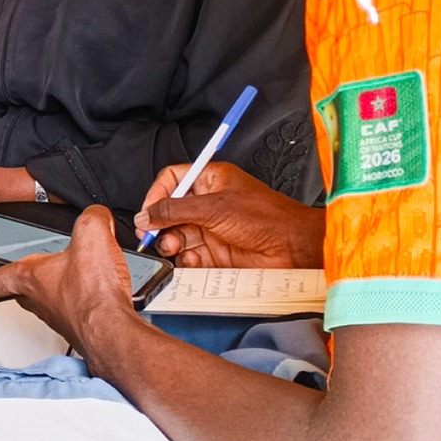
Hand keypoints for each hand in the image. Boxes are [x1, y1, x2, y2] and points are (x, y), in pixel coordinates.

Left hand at [0, 206, 147, 362]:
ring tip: (72, 274)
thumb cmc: (92, 293)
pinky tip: (99, 291)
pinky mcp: (82, 328)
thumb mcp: (91, 234)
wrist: (112, 331)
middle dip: (25, 278)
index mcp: (30, 278)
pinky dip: (83, 301)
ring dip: (56, 289)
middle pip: (21, 291)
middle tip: (31, 268)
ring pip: (48, 302)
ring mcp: (60, 318)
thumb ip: (91, 216)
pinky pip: (75, 312)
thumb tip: (97, 214)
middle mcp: (40, 302)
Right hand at [133, 163, 324, 268]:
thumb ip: (174, 210)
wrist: (294, 248)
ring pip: (178, 235)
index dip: (156, 194)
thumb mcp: (213, 207)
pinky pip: (191, 256)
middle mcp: (210, 203)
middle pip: (171, 211)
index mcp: (211, 180)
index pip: (172, 180)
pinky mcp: (217, 252)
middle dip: (160, 224)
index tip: (148, 212)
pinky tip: (189, 260)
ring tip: (173, 247)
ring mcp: (213, 228)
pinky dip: (185, 260)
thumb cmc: (268, 218)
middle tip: (152, 235)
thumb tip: (147, 214)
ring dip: (171, 243)